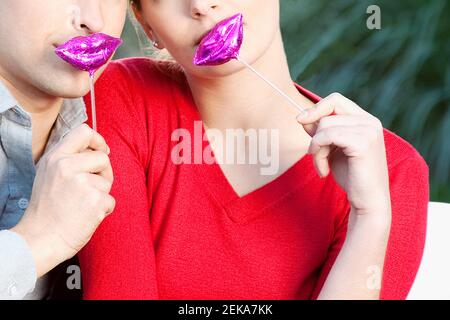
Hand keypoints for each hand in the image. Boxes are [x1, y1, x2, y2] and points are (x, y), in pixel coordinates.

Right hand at [11, 124, 114, 276]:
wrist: (40, 239)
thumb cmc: (46, 209)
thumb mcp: (49, 174)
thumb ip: (68, 158)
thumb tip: (96, 148)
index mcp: (56, 157)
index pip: (84, 131)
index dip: (98, 140)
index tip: (102, 151)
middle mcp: (68, 166)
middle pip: (103, 158)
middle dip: (103, 173)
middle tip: (90, 189)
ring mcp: (82, 183)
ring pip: (107, 181)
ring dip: (101, 194)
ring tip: (81, 205)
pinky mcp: (95, 200)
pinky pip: (111, 200)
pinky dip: (103, 210)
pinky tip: (86, 216)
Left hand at [296, 93, 390, 214]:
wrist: (367, 201)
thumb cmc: (351, 176)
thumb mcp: (332, 149)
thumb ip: (321, 132)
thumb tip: (302, 117)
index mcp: (366, 120)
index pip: (336, 100)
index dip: (316, 108)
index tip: (300, 120)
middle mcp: (370, 122)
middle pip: (327, 112)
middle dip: (314, 134)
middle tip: (314, 154)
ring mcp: (369, 131)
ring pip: (324, 126)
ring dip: (315, 149)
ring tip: (321, 166)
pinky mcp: (363, 143)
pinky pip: (326, 136)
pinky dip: (318, 153)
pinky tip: (323, 170)